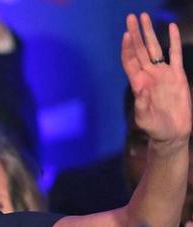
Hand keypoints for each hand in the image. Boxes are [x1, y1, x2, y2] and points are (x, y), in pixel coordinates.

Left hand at [122, 13, 191, 147]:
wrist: (172, 133)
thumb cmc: (155, 128)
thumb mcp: (145, 119)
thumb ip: (142, 105)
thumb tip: (141, 89)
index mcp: (138, 83)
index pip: (130, 61)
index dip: (127, 48)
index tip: (125, 34)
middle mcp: (149, 75)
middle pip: (140, 50)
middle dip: (135, 33)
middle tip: (131, 16)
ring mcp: (163, 74)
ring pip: (155, 48)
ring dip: (150, 33)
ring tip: (145, 17)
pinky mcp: (177, 76)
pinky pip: (175, 54)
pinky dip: (173, 40)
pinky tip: (172, 27)